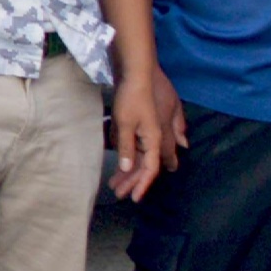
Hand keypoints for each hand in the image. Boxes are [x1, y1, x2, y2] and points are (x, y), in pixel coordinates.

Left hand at [106, 61, 183, 201]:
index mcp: (154, 138)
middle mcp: (155, 137)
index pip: (150, 168)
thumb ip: (127, 146)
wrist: (137, 71)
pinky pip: (138, 146)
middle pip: (145, 165)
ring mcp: (151, 130)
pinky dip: (129, 155)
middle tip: (117, 192)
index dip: (142, 184)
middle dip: (132, 180)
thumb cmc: (131, 96)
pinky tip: (122, 162)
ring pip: (141, 156)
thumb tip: (127, 168)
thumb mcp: (125, 123)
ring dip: (129, 169)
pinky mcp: (144, 124)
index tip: (133, 198)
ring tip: (114, 181)